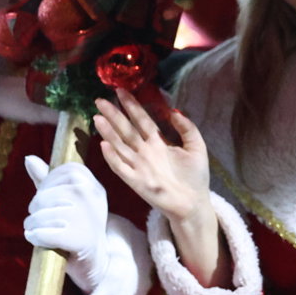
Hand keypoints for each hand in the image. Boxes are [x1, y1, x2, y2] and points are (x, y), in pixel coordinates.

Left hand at [24, 156, 108, 289]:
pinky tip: (35, 238)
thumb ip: (48, 181)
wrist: (97, 262)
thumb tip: (29, 158)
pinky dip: (36, 236)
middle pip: (51, 193)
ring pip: (45, 214)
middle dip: (36, 206)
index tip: (45, 195)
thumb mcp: (68, 201)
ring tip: (32, 228)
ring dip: (32, 223)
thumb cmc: (78, 227)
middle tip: (34, 217)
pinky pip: (46, 233)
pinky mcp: (81, 240)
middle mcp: (94, 199)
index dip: (49, 181)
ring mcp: (88, 218)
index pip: (68, 171)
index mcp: (94, 187)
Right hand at [93, 90, 208, 223]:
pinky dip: (112, 157)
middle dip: (114, 115)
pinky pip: (121, 168)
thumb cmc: (195, 177)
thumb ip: (187, 128)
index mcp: (158, 142)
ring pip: (120, 146)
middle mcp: (145, 152)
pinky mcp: (135, 182)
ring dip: (108, 132)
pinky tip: (104, 145)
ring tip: (98, 118)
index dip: (132, 106)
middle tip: (100, 100)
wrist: (194, 204)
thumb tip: (174, 111)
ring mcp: (139, 166)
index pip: (142, 120)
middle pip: (126, 130)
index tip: (121, 90)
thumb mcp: (196, 147)